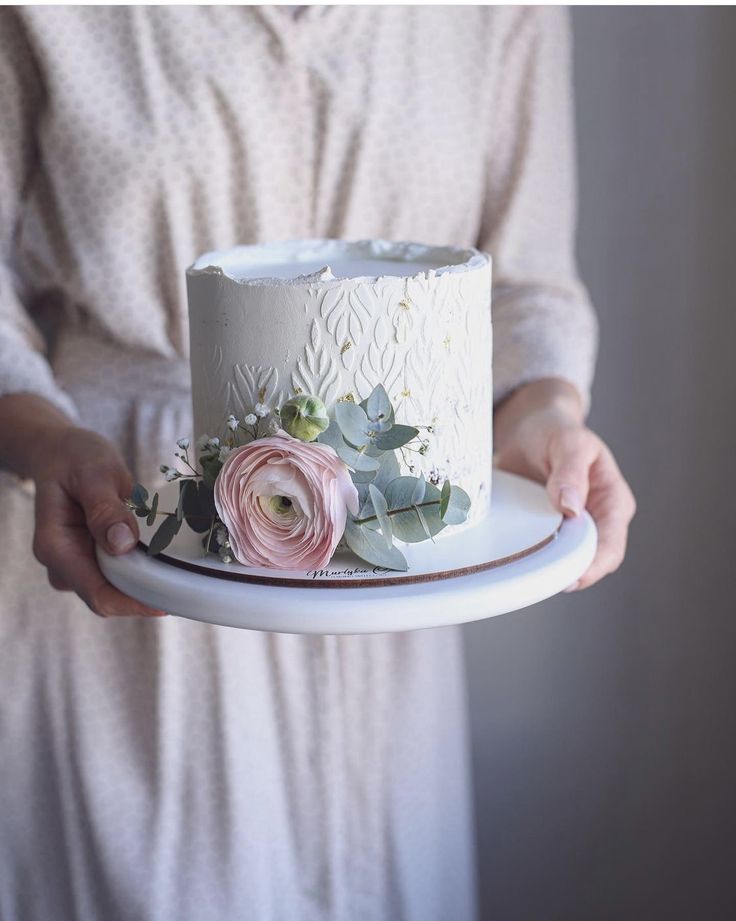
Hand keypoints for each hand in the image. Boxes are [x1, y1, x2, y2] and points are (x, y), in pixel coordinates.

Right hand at [27, 424, 166, 618]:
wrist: (62, 452)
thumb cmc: (76, 458)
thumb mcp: (93, 474)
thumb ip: (105, 508)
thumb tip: (123, 544)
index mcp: (56, 548)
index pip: (97, 594)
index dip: (133, 603)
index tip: (170, 599)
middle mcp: (63, 564)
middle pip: (108, 597)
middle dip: (144, 595)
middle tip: (186, 583)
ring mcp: (77, 563)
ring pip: (115, 588)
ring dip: (145, 583)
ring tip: (180, 568)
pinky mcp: (93, 557)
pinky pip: (120, 573)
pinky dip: (142, 569)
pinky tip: (167, 558)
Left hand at [494, 380, 635, 590]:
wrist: (529, 429)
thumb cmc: (554, 431)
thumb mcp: (567, 443)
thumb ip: (571, 472)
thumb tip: (571, 508)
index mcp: (612, 502)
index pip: (610, 547)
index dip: (591, 566)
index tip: (567, 577)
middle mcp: (596, 520)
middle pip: (589, 563)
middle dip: (566, 573)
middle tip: (536, 577)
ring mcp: (571, 529)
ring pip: (564, 563)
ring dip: (545, 568)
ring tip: (522, 570)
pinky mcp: (547, 531)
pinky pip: (541, 554)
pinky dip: (530, 558)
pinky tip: (513, 558)